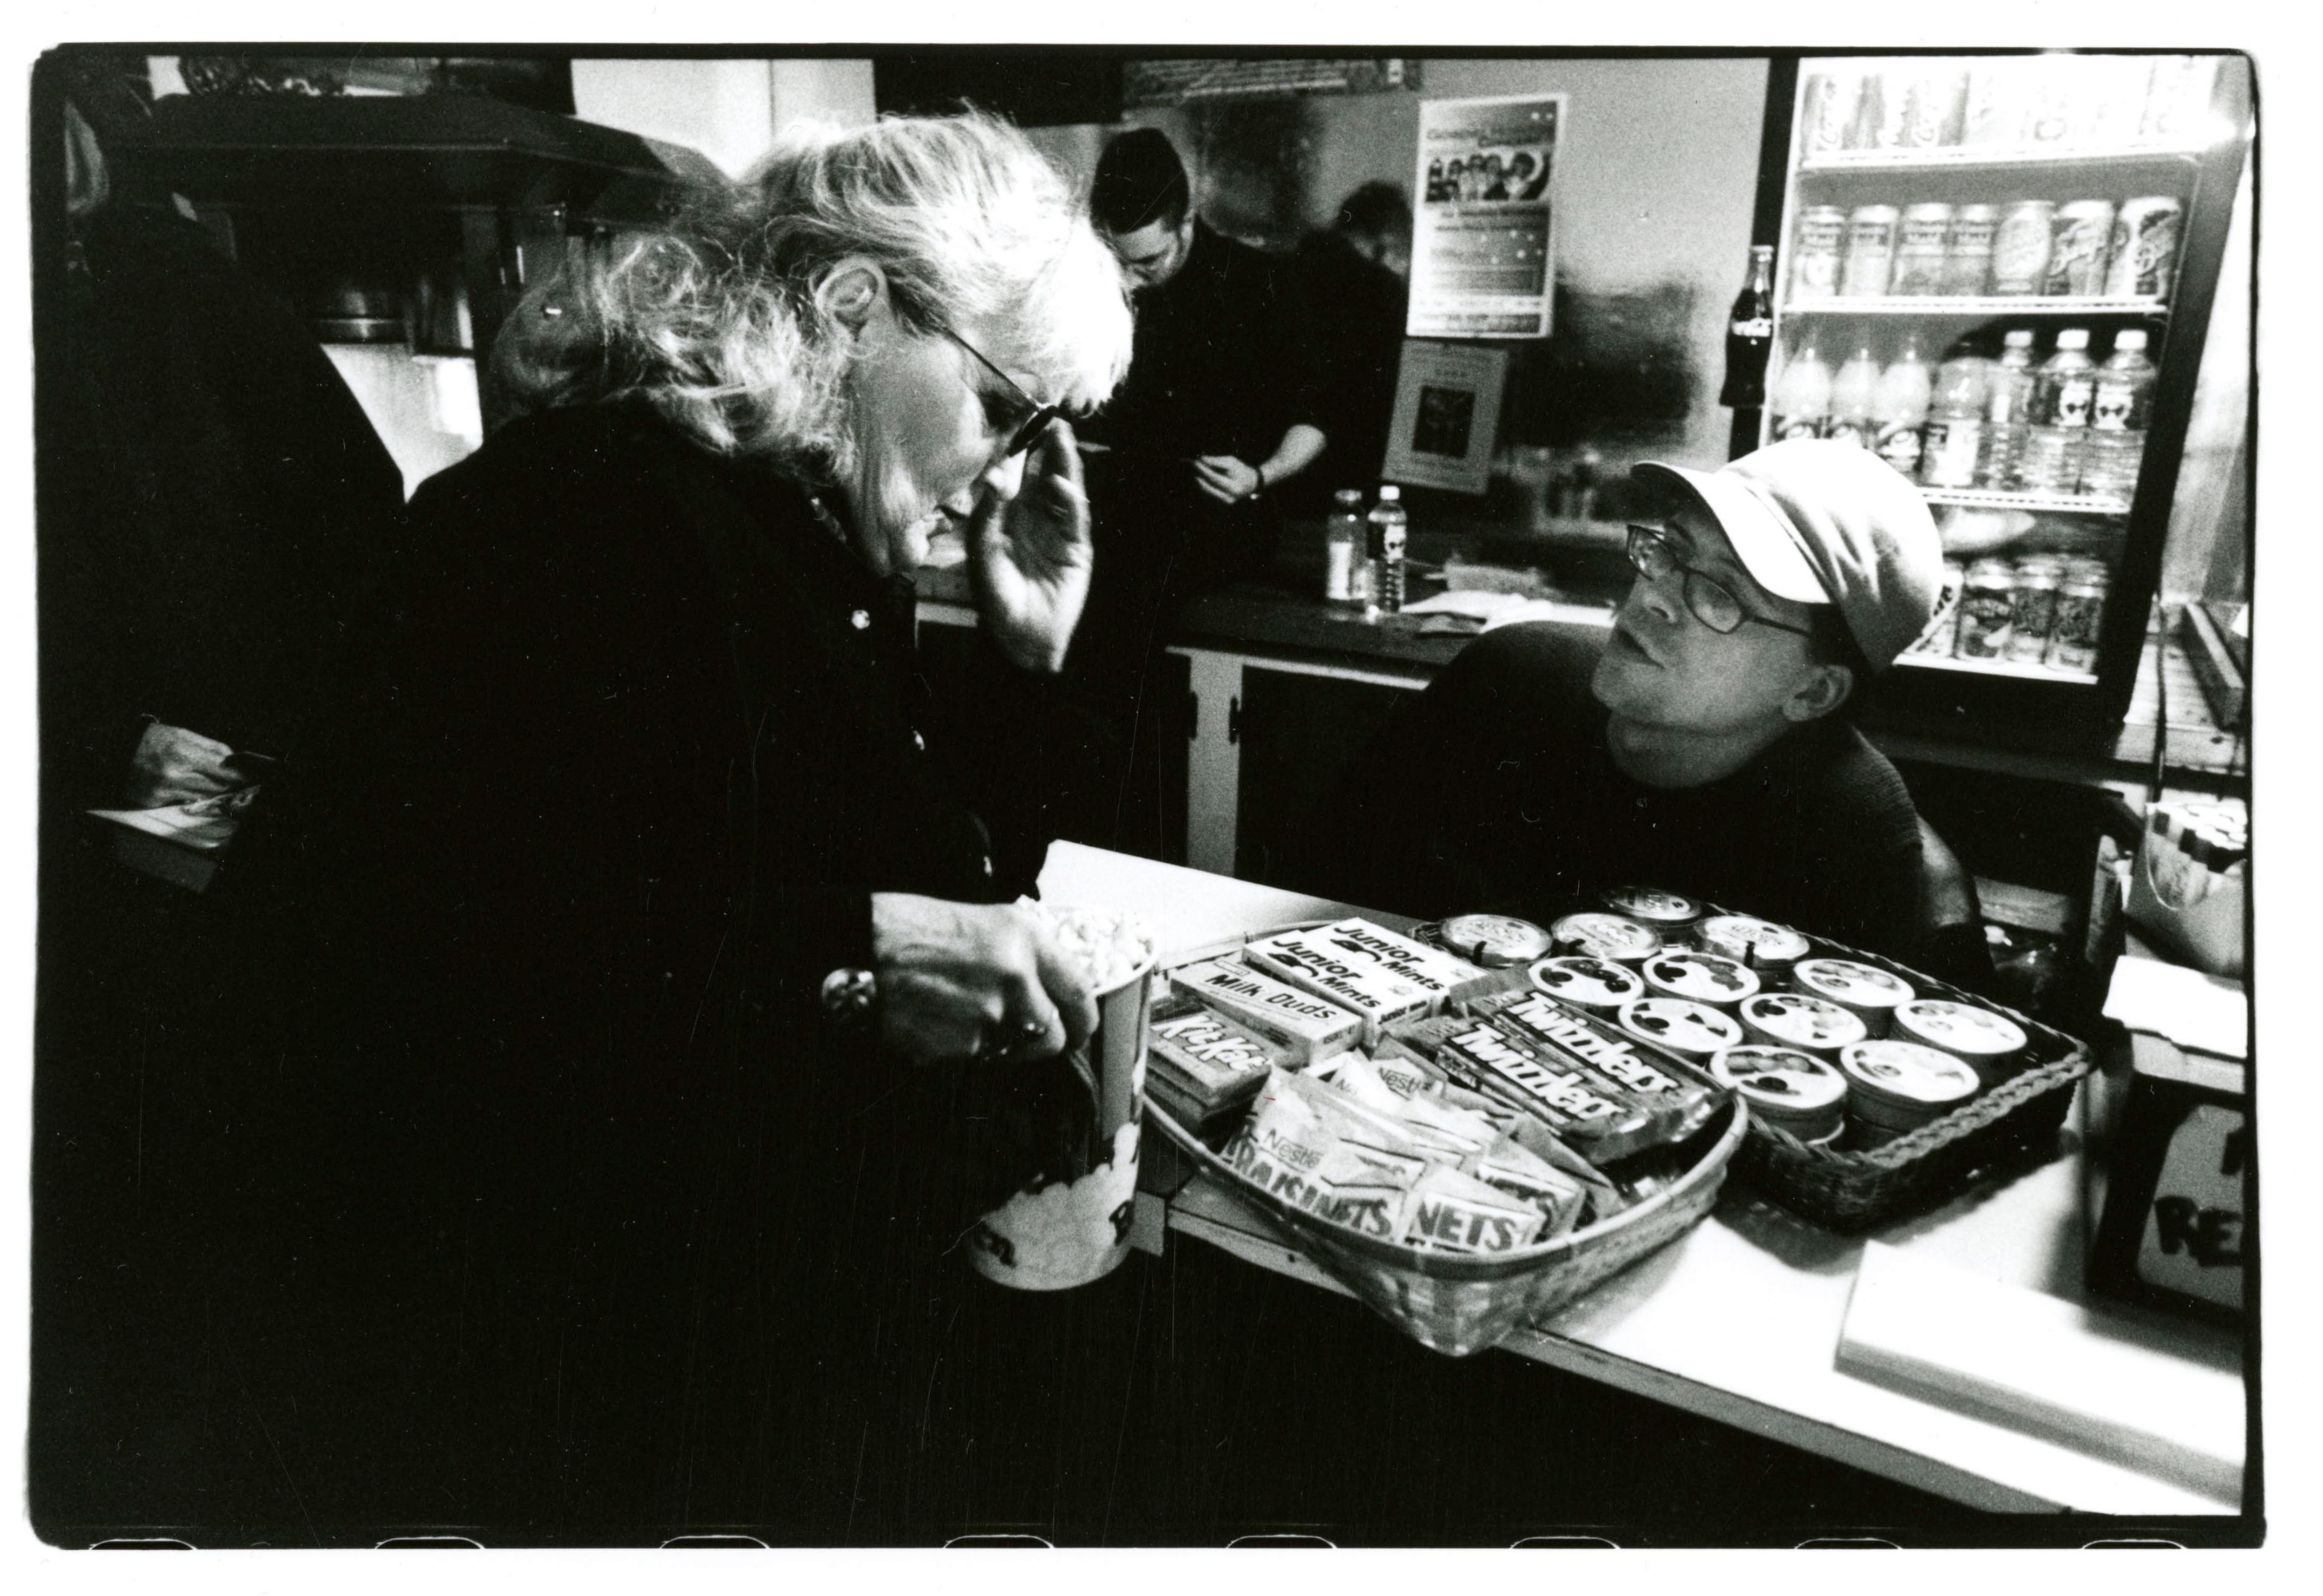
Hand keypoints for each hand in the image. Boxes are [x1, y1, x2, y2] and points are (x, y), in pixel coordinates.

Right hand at [127, 721, 249, 807]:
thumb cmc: (152, 739)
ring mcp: (163, 791)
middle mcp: (174, 774)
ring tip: (219, 787)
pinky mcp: (152, 802)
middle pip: (216, 786)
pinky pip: (182, 802)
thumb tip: (234, 760)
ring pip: (202, 796)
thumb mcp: (182, 734)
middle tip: (240, 784)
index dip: (239, 776)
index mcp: (183, 753)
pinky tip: (191, 790)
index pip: (223, 770)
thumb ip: (210, 748)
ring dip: (213, 792)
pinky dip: (190, 797)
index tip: (250, 778)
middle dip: (229, 785)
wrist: (115, 749)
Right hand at [869, 893, 1097, 1067]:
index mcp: (1029, 941)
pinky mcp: (960, 1048)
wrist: (862, 948)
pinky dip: (963, 1052)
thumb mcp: (988, 924)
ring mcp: (990, 1017)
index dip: (1082, 1021)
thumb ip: (1028, 960)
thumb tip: (1054, 998)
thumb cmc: (919, 929)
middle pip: (1054, 1037)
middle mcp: (1018, 979)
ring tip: (965, 1020)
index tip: (1076, 1030)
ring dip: (999, 1047)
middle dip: (1039, 1043)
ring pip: (1014, 1054)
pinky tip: (939, 1026)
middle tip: (1017, 1035)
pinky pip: (977, 1061)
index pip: (1081, 995)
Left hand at [966, 419, 1091, 672]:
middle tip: (1046, 415)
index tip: (1017, 419)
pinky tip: (1061, 484)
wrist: (1021, 639)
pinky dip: (1070, 501)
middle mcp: (1033, 516)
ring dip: (1063, 463)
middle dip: (1046, 445)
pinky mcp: (1077, 547)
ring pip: (1062, 488)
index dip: (1018, 446)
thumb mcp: (983, 553)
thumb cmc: (996, 599)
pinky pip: (1074, 518)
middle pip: (1042, 472)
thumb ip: (988, 513)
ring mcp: (1057, 530)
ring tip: (1060, 436)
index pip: (1015, 472)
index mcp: (1006, 514)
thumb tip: (998, 474)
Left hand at [1192, 454, 1261, 505]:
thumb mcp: (1231, 462)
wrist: (1251, 484)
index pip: (1214, 478)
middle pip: (1207, 488)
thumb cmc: (1241, 471)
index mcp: (1234, 487)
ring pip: (1206, 493)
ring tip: (1196, 471)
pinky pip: (1207, 496)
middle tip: (1192, 467)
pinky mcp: (1221, 506)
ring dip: (1199, 482)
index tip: (1195, 462)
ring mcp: (1224, 504)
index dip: (1204, 470)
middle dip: (1198, 477)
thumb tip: (1202, 459)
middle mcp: (1229, 499)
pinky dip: (1203, 487)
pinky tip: (1200, 479)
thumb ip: (1217, 461)